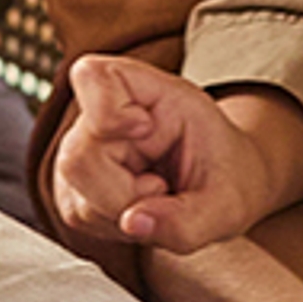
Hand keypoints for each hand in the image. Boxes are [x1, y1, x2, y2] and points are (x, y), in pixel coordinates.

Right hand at [53, 55, 291, 253]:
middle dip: (123, 194)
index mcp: (148, 91)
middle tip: (163, 189)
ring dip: (121, 213)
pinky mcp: (76, 188)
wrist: (226, 190)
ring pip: (75, 197)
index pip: (92, 76)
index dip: (107, 111)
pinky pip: (78, 216)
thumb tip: (132, 225)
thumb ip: (185, 219)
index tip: (145, 128)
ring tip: (158, 200)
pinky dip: (114, 225)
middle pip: (77, 158)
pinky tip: (142, 211)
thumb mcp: (226, 202)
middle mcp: (103, 118)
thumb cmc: (227, 177)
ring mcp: (83, 153)